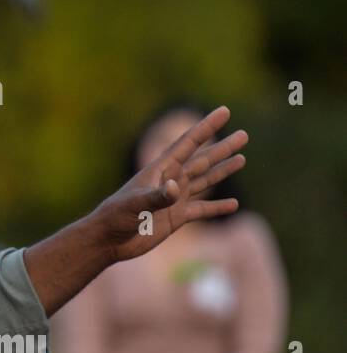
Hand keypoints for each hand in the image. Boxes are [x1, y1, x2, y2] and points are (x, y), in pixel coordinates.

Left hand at [93, 106, 247, 263]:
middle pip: (202, 160)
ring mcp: (174, 199)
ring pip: (204, 180)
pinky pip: (202, 209)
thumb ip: (157, 196)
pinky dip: (217, 207)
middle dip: (222, 147)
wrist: (108, 240)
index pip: (188, 143)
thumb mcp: (135, 205)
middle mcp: (170, 181)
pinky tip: (233, 204)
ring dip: (223, 170)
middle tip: (244, 134)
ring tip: (242, 159)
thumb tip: (176, 187)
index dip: (206, 127)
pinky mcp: (176, 218)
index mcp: (160, 170)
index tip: (224, 111)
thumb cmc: (116, 217)